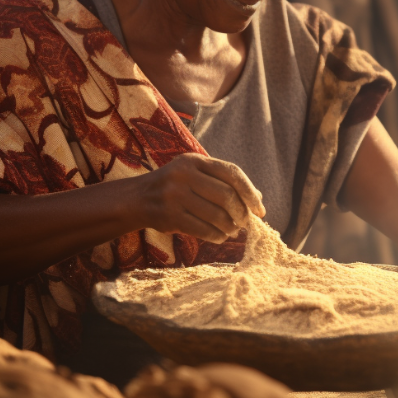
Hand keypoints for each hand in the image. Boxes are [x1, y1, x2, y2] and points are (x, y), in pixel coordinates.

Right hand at [125, 153, 265, 243]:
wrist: (137, 198)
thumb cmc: (177, 186)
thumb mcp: (197, 175)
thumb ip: (225, 182)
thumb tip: (258, 198)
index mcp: (194, 160)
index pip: (233, 173)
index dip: (250, 193)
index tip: (260, 209)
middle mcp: (184, 174)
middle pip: (227, 196)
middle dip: (241, 213)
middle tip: (245, 223)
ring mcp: (174, 195)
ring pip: (216, 215)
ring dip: (230, 227)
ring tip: (233, 231)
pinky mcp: (168, 216)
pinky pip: (202, 229)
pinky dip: (216, 236)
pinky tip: (220, 237)